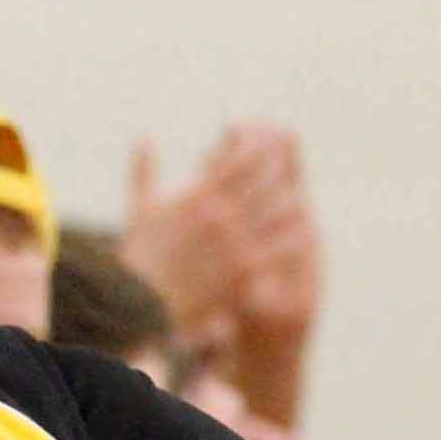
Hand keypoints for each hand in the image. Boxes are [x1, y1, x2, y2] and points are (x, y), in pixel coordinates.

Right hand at [122, 126, 321, 423]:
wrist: (138, 303)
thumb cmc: (139, 253)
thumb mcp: (140, 205)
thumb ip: (144, 168)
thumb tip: (144, 136)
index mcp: (199, 196)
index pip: (239, 161)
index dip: (258, 149)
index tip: (268, 142)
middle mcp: (221, 216)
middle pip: (264, 182)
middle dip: (278, 170)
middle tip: (289, 165)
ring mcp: (235, 244)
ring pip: (278, 213)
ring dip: (288, 201)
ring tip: (297, 197)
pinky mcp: (245, 272)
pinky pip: (280, 251)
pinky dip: (293, 239)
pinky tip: (303, 235)